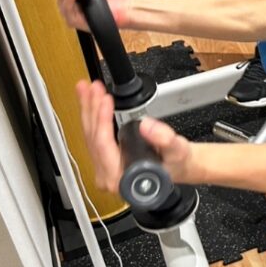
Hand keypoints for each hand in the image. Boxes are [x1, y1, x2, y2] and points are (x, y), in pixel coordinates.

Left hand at [76, 80, 193, 193]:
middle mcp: (108, 177)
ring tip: (86, 90)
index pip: (104, 144)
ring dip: (88, 109)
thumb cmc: (176, 162)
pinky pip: (92, 136)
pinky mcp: (103, 162)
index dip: (102, 119)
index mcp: (122, 178)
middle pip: (93, 137)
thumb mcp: (176, 149)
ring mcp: (104, 170)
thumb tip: (146, 126)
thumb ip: (164, 139)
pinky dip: (91, 116)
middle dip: (92, 108)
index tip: (106, 99)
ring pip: (89, 135)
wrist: (179, 166)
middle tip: (93, 88)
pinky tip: (90, 102)